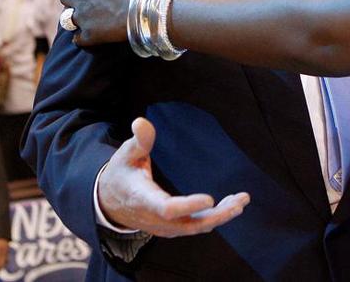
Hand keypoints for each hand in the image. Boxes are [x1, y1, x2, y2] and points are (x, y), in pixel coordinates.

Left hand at [61, 0, 143, 44]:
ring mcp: (84, 20)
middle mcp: (81, 2)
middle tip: (85, 2)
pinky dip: (81, 37)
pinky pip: (76, 39)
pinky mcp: (91, 36)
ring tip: (87, 18)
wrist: (146, 11)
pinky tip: (90, 35)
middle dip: (72, 0)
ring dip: (75, 18)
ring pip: (67, 19)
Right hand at [98, 118, 248, 235]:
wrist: (108, 202)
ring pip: (196, 228)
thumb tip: (141, 121)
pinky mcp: (171, 228)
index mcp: (144, 199)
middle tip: (240, 201)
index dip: (188, 205)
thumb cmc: (121, 174)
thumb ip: (139, 140)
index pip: (167, 209)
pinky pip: (195, 227)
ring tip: (241, 201)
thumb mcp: (126, 155)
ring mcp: (164, 227)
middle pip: (189, 224)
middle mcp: (155, 219)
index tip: (210, 198)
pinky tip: (230, 205)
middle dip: (217, 215)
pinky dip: (213, 218)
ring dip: (220, 216)